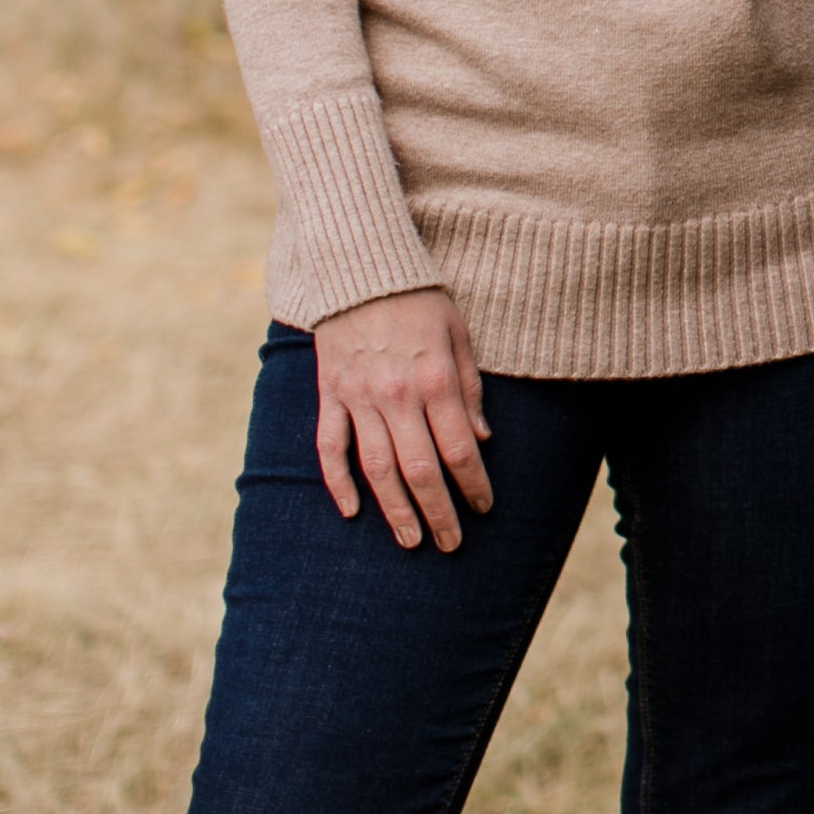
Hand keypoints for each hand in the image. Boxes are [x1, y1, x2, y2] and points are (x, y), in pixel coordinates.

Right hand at [310, 286, 492, 550]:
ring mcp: (358, 398)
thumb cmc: (419, 300)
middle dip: (438, 512)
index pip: (458, 449)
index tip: (484, 509)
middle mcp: (395, 395)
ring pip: (376, 469)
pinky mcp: (329, 396)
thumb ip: (469, 388)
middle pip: (419, 470)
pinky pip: (330, 449)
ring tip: (410, 541)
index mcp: (434, 380)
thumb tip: (481, 439)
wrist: (360, 268)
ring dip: (394, 510)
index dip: (473, 484)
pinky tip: (351, 511)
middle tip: (450, 545)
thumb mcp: (458, 334)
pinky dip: (338, 483)